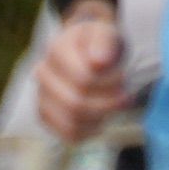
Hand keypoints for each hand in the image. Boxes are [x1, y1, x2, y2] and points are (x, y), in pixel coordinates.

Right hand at [29, 0, 138, 139]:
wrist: (88, 53)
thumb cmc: (99, 44)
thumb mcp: (107, 34)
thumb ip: (104, 42)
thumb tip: (99, 63)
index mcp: (56, 50)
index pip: (83, 80)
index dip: (110, 83)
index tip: (125, 77)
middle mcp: (43, 73)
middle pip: (76, 104)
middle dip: (108, 103)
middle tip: (126, 96)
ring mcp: (42, 96)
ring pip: (72, 122)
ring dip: (100, 118)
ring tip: (113, 106)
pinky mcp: (46, 117)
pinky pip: (69, 134)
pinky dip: (90, 130)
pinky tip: (101, 118)